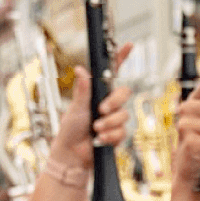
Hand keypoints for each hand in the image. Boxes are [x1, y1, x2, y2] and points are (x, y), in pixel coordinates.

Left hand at [55, 44, 133, 161]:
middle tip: (101, 110)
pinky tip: (100, 140)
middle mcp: (108, 104)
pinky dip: (110, 135)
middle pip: (124, 93)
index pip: (112, 73)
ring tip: (95, 129)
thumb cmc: (70, 130)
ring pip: (123, 115)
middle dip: (114, 102)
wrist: (73, 155)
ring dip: (108, 123)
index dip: (121, 58)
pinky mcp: (117, 134)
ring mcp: (114, 119)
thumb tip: (80, 69)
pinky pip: (122, 131)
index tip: (128, 45)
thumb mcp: (76, 108)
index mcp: (98, 93)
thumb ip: (82, 90)